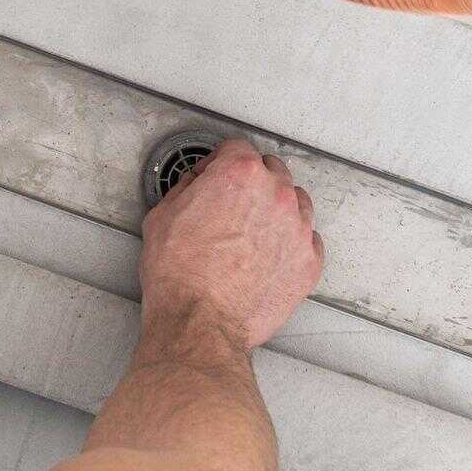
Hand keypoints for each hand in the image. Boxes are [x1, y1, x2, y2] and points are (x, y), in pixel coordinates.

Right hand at [138, 138, 322, 349]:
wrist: (200, 323)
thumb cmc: (179, 276)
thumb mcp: (162, 217)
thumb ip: (187, 188)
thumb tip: (197, 184)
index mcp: (239, 174)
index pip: (237, 147)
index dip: (220, 161)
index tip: (216, 173)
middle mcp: (276, 195)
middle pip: (272, 170)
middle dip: (252, 182)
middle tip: (232, 203)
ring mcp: (297, 228)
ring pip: (296, 201)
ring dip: (276, 209)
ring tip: (254, 229)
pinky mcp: (308, 261)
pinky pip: (308, 238)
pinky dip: (292, 242)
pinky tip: (271, 252)